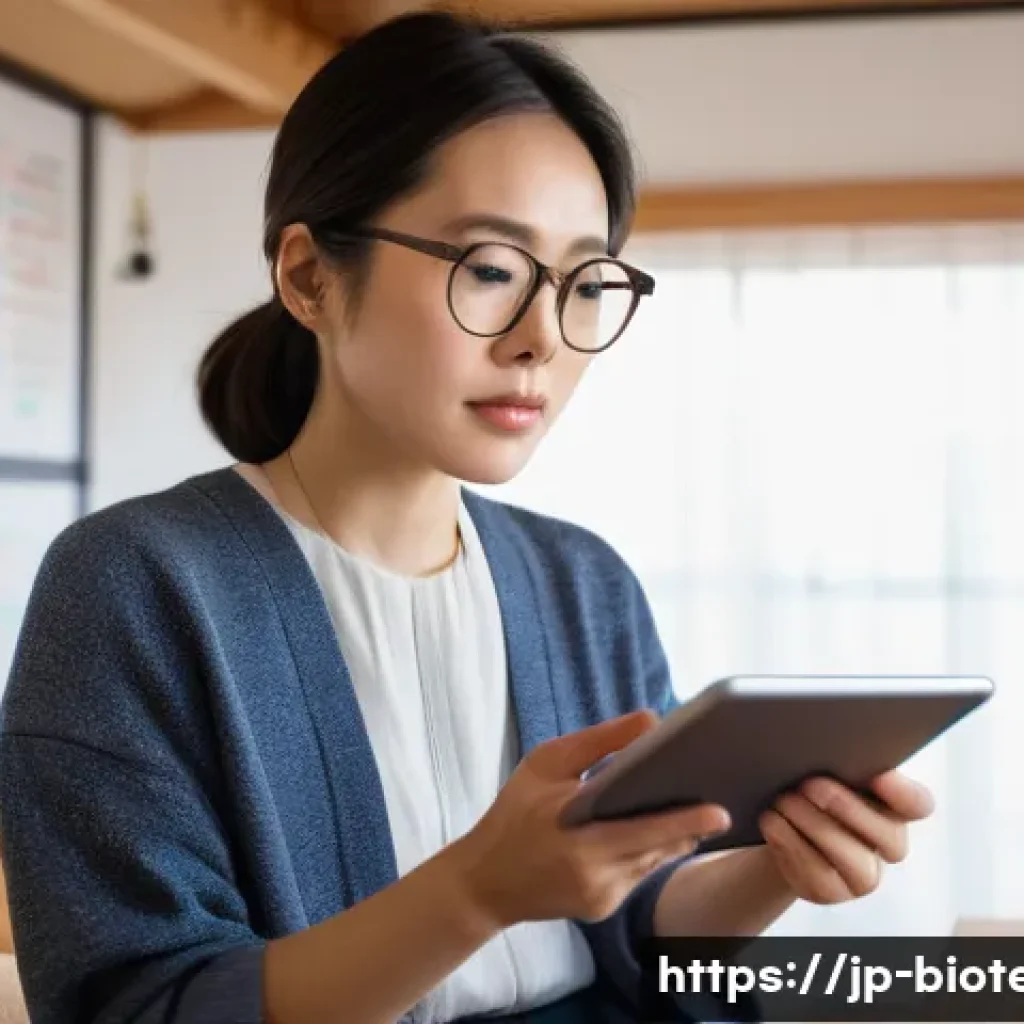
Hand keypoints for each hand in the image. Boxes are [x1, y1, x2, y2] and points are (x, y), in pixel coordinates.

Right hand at [451, 711, 730, 928]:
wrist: (485, 881)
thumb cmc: (514, 813)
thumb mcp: (546, 765)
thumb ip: (599, 742)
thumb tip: (651, 720)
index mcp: (580, 838)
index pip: (645, 830)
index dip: (685, 821)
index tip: (718, 810)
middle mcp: (596, 875)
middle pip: (661, 848)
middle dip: (691, 826)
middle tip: (720, 805)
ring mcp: (602, 897)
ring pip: (655, 862)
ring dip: (674, 837)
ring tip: (693, 810)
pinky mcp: (604, 909)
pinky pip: (639, 875)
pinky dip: (649, 851)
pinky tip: (654, 830)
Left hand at [758, 770, 934, 904]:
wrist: (780, 818)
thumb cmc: (810, 782)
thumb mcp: (827, 765)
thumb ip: (840, 757)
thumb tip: (825, 739)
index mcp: (894, 805)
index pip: (917, 803)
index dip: (903, 792)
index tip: (877, 774)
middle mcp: (888, 843)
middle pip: (888, 835)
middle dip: (846, 807)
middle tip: (809, 784)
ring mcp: (864, 873)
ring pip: (853, 860)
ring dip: (814, 826)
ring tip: (784, 801)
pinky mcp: (832, 890)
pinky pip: (818, 877)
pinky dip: (791, 845)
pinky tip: (772, 822)